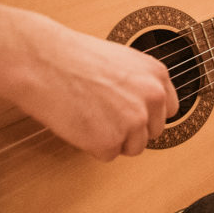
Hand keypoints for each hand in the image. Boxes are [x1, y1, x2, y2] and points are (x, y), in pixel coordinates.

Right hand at [14, 24, 178, 160]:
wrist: (44, 62)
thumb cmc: (74, 58)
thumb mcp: (122, 61)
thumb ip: (139, 84)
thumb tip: (144, 108)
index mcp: (157, 75)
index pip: (169, 109)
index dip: (148, 115)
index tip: (132, 114)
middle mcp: (152, 98)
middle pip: (152, 132)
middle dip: (130, 130)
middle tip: (103, 114)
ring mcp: (134, 121)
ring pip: (132, 147)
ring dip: (113, 139)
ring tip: (90, 116)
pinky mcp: (111, 141)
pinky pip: (107, 154)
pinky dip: (92, 145)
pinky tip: (80, 123)